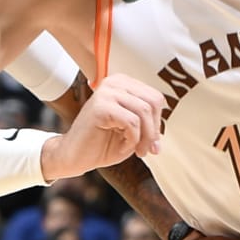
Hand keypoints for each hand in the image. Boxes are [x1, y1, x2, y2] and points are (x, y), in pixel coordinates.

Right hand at [39, 73, 162, 181]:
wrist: (74, 156)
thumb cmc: (102, 143)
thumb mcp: (132, 129)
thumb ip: (148, 121)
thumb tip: (165, 125)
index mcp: (123, 83)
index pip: (155, 97)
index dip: (158, 122)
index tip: (154, 143)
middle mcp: (114, 82)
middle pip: (153, 102)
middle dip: (154, 130)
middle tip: (148, 150)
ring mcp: (106, 92)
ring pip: (143, 112)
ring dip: (145, 137)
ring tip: (138, 151)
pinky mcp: (100, 106)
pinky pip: (132, 122)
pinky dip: (133, 139)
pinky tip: (124, 147)